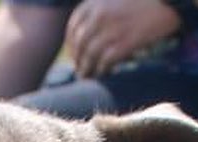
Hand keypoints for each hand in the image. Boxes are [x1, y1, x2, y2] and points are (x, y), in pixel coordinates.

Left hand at [66, 0, 181, 77]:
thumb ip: (101, 10)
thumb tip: (88, 32)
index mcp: (96, 3)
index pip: (73, 27)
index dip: (71, 45)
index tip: (74, 55)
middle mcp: (100, 15)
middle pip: (80, 44)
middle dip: (78, 60)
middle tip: (80, 71)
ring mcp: (112, 29)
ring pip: (90, 56)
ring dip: (87, 69)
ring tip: (88, 77)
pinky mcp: (126, 42)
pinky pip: (106, 61)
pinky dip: (103, 70)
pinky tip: (104, 74)